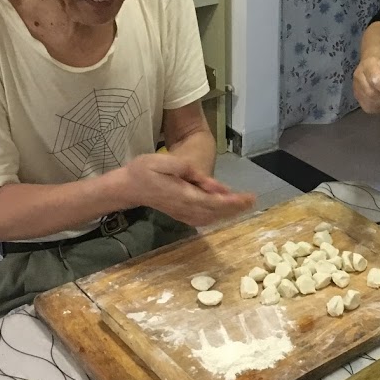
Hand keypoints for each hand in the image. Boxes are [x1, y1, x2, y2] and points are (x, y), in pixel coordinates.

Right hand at [121, 154, 255, 226]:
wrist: (128, 187)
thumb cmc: (144, 170)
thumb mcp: (164, 161)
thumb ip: (189, 171)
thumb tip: (212, 183)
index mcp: (183, 195)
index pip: (213, 201)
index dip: (232, 201)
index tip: (247, 198)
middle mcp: (185, 208)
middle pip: (215, 211)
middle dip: (235, 207)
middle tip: (252, 199)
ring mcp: (182, 214)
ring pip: (210, 217)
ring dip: (228, 212)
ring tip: (244, 204)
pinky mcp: (181, 215)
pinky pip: (203, 219)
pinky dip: (217, 215)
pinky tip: (225, 210)